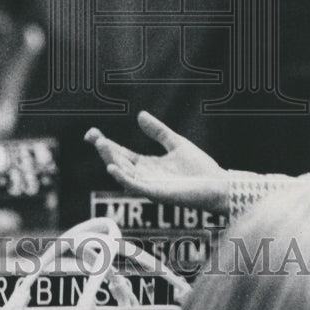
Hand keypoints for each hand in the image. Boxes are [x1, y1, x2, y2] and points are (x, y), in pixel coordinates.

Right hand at [85, 111, 229, 214]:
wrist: (217, 184)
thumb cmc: (199, 168)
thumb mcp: (175, 142)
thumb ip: (158, 131)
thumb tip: (140, 115)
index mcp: (147, 166)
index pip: (121, 154)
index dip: (106, 144)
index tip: (92, 133)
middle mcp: (144, 177)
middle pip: (118, 162)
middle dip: (104, 150)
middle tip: (92, 136)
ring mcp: (149, 186)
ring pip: (124, 173)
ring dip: (110, 160)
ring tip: (101, 144)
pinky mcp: (157, 194)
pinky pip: (136, 186)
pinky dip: (122, 178)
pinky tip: (112, 167)